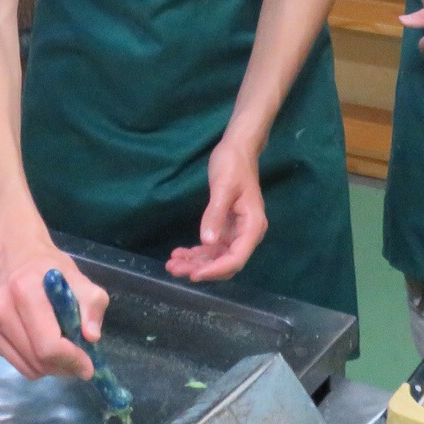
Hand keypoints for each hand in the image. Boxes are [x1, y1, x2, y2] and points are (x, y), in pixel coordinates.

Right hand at [0, 233, 108, 380]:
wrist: (10, 250)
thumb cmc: (46, 265)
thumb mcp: (77, 276)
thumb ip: (91, 303)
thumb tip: (91, 337)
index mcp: (25, 291)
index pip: (48, 345)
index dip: (72, 360)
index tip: (88, 364)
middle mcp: (1, 309)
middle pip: (38, 361)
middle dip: (64, 366)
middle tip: (79, 359)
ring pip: (27, 368)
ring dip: (49, 367)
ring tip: (61, 349)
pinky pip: (16, 363)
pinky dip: (34, 362)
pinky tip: (41, 343)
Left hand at [167, 137, 267, 282]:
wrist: (237, 149)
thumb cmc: (233, 165)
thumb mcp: (223, 187)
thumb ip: (215, 214)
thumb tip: (207, 242)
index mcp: (252, 226)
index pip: (236, 258)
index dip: (215, 270)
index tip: (194, 274)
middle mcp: (247, 234)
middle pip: (225, 262)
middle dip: (201, 269)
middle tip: (174, 269)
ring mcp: (236, 232)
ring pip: (216, 257)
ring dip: (195, 263)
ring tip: (171, 264)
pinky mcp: (226, 227)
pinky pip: (212, 247)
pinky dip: (196, 253)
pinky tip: (179, 253)